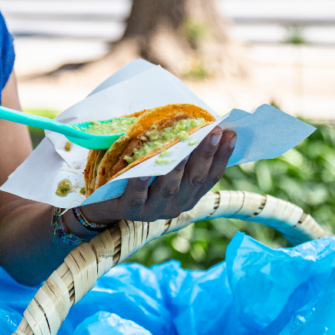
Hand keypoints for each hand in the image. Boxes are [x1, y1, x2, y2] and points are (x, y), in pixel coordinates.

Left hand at [80, 127, 236, 223]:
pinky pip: (137, 196)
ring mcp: (153, 210)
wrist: (104, 204)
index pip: (211, 176)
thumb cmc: (138, 176)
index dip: (223, 156)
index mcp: (188, 196)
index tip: (231, 133)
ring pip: (170, 188)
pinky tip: (141, 170)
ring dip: (178, 166)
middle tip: (215, 131)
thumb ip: (180, 153)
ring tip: (184, 146)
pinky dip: (140, 182)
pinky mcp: (129, 210)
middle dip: (206, 154)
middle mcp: (175, 206)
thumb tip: (200, 123)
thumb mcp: (162, 166)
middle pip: (194, 179)